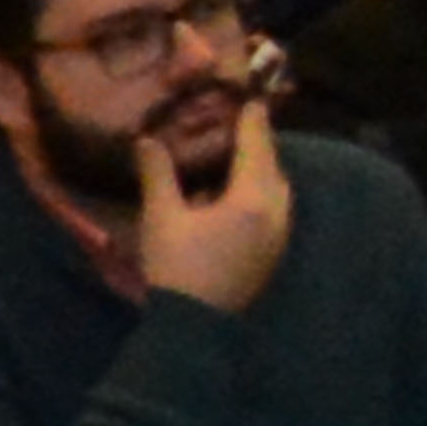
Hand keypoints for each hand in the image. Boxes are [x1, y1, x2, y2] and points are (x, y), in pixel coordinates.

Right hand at [135, 85, 295, 312]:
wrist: (194, 327)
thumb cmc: (176, 268)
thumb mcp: (161, 218)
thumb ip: (159, 175)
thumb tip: (147, 140)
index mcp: (252, 196)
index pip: (256, 145)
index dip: (252, 120)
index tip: (251, 98)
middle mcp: (276, 209)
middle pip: (272, 165)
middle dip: (258, 145)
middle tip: (243, 127)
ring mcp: (279, 232)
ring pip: (276, 188)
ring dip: (260, 171)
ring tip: (238, 161)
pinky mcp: (274, 250)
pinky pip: (273, 209)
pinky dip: (260, 194)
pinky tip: (237, 198)